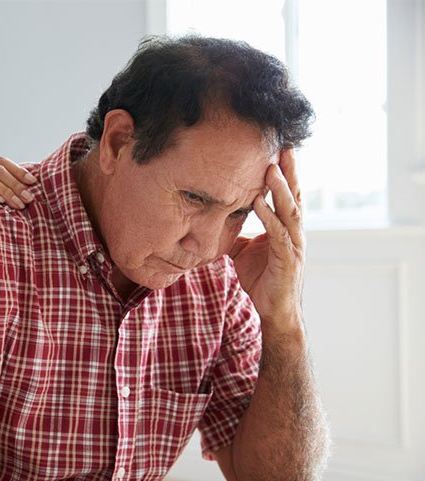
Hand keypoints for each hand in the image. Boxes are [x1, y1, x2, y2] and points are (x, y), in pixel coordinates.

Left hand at [229, 149, 304, 332]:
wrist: (273, 310)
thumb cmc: (261, 279)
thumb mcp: (241, 250)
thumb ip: (233, 232)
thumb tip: (211, 218)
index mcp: (285, 227)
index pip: (285, 194)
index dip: (282, 173)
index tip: (276, 149)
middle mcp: (293, 232)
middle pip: (293, 195)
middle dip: (289, 171)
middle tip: (284, 146)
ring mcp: (293, 245)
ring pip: (289, 211)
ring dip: (280, 189)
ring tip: (271, 169)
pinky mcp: (288, 259)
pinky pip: (278, 234)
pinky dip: (269, 217)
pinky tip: (259, 204)